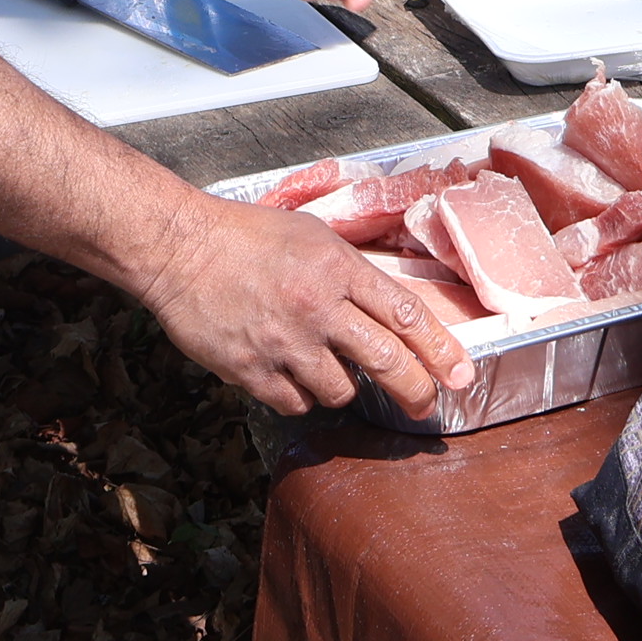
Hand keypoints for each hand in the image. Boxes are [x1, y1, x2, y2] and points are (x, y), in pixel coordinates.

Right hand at [134, 192, 473, 413]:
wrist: (180, 249)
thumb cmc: (247, 235)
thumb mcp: (313, 236)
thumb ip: (353, 273)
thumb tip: (392, 311)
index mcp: (338, 269)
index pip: (407, 315)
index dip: (441, 350)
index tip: (460, 374)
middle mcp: (318, 308)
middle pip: (386, 362)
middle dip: (415, 391)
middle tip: (424, 405)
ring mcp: (285, 343)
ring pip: (340, 391)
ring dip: (343, 387)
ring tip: (325, 367)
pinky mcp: (252, 370)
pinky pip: (296, 404)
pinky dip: (301, 397)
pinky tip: (290, 375)